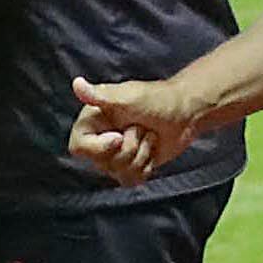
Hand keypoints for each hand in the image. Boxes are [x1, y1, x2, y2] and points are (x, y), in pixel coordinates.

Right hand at [67, 74, 208, 187]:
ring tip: (149, 135)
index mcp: (92, 123)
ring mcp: (116, 156)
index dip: (98, 147)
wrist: (186, 112)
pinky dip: (147, 165)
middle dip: (129, 148)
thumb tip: (76, 84)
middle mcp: (100, 141)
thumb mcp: (126, 97)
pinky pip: (132, 179)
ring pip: (120, 172)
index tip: (119, 137)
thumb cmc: (157, 100)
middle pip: (103, 163)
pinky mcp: (131, 167)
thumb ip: (99, 95)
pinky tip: (152, 149)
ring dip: (142, 154)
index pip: (78, 148)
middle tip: (140, 128)